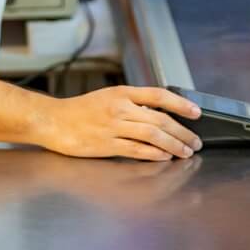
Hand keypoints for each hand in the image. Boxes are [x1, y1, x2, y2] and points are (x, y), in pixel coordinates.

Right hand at [37, 86, 203, 161]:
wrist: (52, 121)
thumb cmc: (80, 110)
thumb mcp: (109, 97)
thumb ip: (133, 103)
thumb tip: (159, 113)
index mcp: (123, 93)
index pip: (160, 95)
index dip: (181, 104)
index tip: (197, 112)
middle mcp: (120, 108)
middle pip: (160, 119)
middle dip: (182, 131)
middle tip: (195, 141)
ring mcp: (113, 127)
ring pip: (152, 135)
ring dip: (173, 144)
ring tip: (185, 151)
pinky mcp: (106, 146)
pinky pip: (136, 150)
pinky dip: (153, 154)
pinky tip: (165, 157)